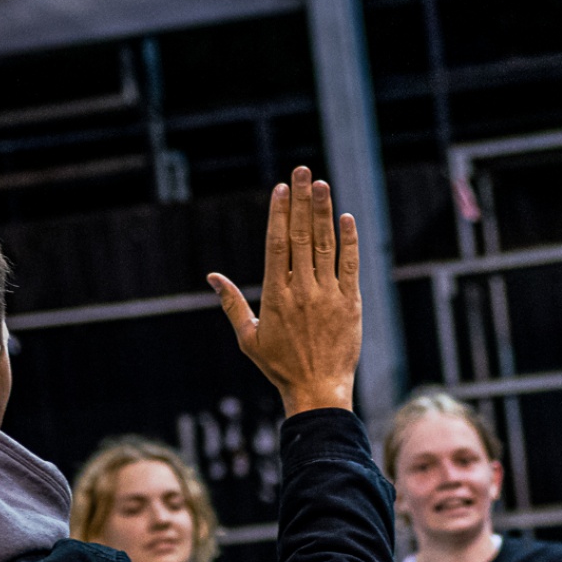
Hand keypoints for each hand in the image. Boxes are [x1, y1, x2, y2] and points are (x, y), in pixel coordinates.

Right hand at [209, 166, 361, 414]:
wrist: (318, 390)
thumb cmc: (280, 366)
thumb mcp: (248, 337)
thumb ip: (231, 303)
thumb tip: (211, 276)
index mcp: (275, 295)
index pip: (276, 244)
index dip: (279, 213)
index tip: (281, 188)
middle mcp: (301, 290)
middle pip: (300, 236)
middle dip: (300, 201)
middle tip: (302, 170)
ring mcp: (327, 295)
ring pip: (325, 246)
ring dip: (323, 213)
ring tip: (322, 185)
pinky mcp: (349, 304)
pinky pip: (349, 266)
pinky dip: (349, 242)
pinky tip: (346, 218)